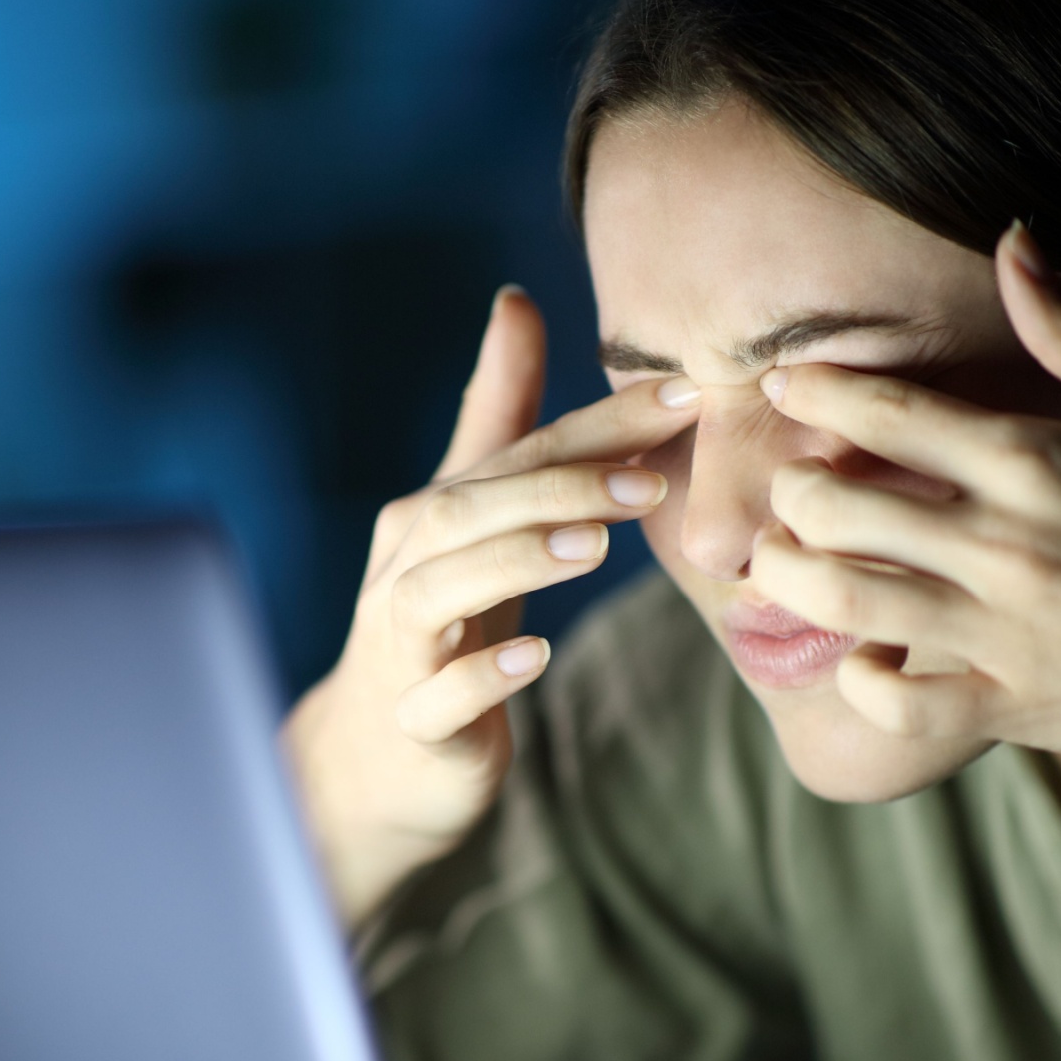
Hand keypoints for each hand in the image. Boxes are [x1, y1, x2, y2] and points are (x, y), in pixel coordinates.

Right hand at [284, 287, 700, 923]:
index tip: (686, 394)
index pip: (517, 454)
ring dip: (517, 560)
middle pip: (470, 507)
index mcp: (430, 514)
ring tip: (595, 547)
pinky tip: (535, 657)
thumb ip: (497, 417)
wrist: (374, 760)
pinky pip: (437, 696)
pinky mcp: (412, 722)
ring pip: (440, 589)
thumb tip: (517, 300)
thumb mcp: (471, 519)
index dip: (597, 423)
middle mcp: (404, 567)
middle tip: (654, 481)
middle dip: (561, 485)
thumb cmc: (441, 625)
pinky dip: (482, 675)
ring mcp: (400, 646)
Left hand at [748, 223, 1060, 777]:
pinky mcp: (1019, 708)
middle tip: (794, 488)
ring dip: (793, 578)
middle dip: (793, 490)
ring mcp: (1008, 633)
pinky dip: (861, 680)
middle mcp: (1009, 543)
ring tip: (787, 564)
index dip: (815, 392)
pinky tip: (863, 654)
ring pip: (844, 600)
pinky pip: (899, 703)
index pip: (886, 410)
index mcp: (1040, 459)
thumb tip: (1014, 239)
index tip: (784, 385)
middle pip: (836, 505)